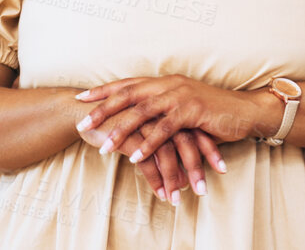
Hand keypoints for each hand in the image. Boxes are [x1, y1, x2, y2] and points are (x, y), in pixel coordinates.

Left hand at [75, 75, 266, 165]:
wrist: (244, 111)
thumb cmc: (212, 112)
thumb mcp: (182, 106)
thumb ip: (161, 109)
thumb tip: (139, 119)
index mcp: (164, 81)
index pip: (127, 84)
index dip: (103, 91)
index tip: (80, 98)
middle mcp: (169, 85)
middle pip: (127, 95)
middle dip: (102, 110)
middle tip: (82, 124)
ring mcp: (180, 96)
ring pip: (142, 113)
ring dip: (121, 132)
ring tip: (104, 148)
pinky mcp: (192, 112)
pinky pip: (164, 130)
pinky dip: (149, 144)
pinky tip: (136, 157)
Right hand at [76, 116, 224, 203]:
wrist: (83, 112)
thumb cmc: (117, 119)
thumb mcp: (146, 125)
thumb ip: (165, 138)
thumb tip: (183, 166)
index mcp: (167, 105)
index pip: (195, 128)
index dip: (209, 149)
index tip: (221, 169)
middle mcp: (159, 111)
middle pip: (185, 141)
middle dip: (196, 168)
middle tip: (204, 190)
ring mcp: (143, 122)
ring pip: (167, 152)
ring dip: (175, 178)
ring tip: (179, 199)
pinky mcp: (127, 134)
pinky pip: (146, 160)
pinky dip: (155, 179)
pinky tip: (161, 193)